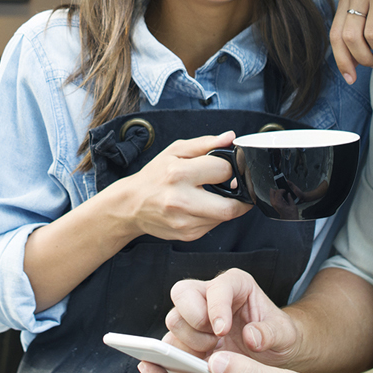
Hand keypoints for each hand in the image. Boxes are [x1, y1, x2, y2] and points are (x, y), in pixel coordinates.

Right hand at [109, 132, 251, 241]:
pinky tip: (201, 206)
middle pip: (230, 207)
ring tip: (212, 194)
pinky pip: (214, 225)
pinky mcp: (188, 235)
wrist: (131, 205)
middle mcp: (181, 201)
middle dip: (240, 197)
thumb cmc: (153, 177)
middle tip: (236, 187)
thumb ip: (205, 143)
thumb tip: (229, 137)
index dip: (232, 167)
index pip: (224, 171)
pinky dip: (214, 215)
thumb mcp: (175, 152)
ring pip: (224, 218)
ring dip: (226, 205)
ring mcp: (185, 222)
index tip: (230, 167)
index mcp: (179, 174)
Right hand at [165, 268, 300, 365]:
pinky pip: (171, 345)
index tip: (222, 331)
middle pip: (182, 294)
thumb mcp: (285, 335)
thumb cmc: (279, 338)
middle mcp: (210, 295)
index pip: (216, 287)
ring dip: (189, 343)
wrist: (273, 355)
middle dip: (195, 321)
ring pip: (174, 321)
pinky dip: (182, 359)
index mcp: (236, 284)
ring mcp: (195, 317)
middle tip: (216, 342)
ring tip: (214, 356)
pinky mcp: (187, 339)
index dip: (216, 308)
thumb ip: (272, 333)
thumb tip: (251, 337)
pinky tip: (202, 368)